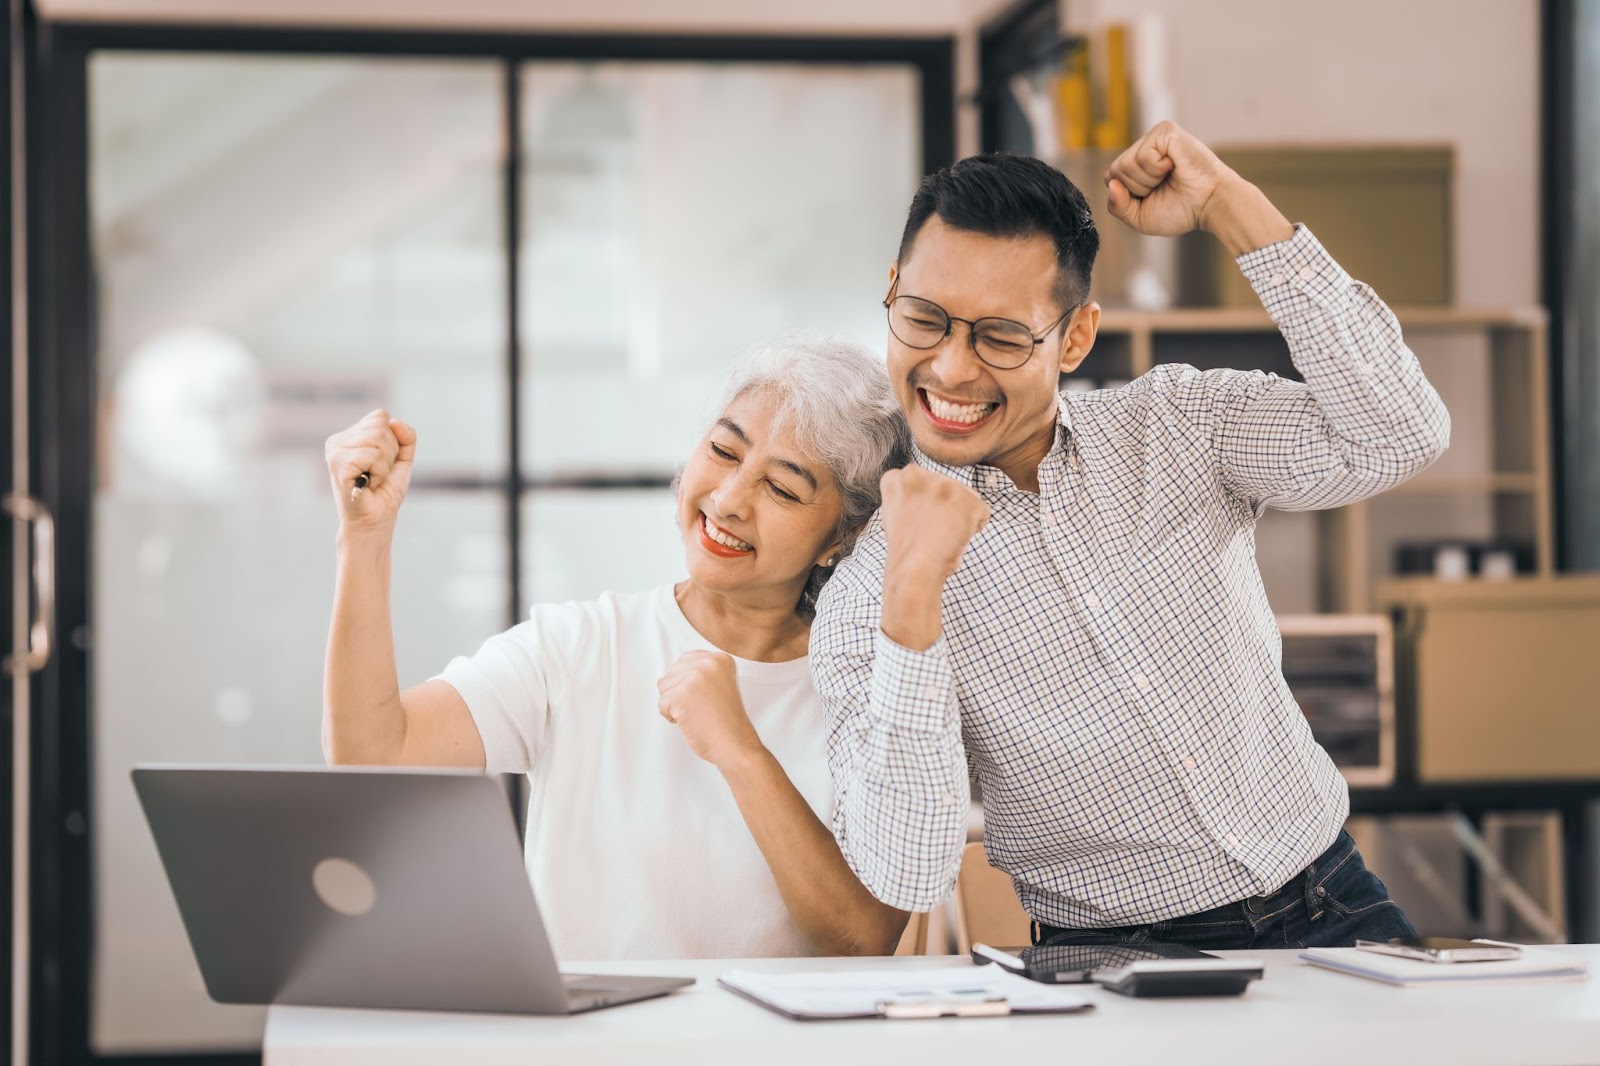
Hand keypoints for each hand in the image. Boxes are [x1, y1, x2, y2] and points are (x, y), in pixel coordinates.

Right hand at [324, 408, 416, 535]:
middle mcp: (337, 440)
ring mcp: (334, 451)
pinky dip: (379, 472)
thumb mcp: (402, 459)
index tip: (383, 462)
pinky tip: (367, 484)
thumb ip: (406, 437)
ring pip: (378, 439)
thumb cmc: (385, 492)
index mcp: (349, 435)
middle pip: (381, 426)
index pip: (381, 416)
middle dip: (390, 453)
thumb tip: (395, 422)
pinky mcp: (338, 464)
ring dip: (385, 464)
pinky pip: (373, 455)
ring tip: (372, 479)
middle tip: (377, 473)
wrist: (375, 521)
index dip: (393, 440)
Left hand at [657, 650, 764, 768]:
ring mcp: (694, 677)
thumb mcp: (720, 684)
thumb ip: (701, 672)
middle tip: (701, 707)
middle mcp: (708, 663)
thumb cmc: (726, 721)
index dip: (689, 683)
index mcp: (720, 659)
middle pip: (672, 672)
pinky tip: (690, 721)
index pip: (685, 660)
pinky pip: (662, 704)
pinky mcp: (681, 694)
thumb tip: (672, 673)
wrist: (734, 743)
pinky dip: (671, 717)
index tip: (706, 697)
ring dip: (674, 703)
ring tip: (696, 713)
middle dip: (680, 691)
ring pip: (664, 686)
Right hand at [879, 466, 989, 586]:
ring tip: (941, 536)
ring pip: (965, 498)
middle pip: (945, 486)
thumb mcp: (895, 513)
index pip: (920, 479)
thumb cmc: (906, 550)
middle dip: (944, 506)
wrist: (913, 570)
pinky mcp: (968, 499)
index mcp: (898, 478)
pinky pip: (983, 513)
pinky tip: (957, 540)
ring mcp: (945, 485)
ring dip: (959, 516)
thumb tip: (930, 495)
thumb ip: (909, 496)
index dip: (923, 503)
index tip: (916, 520)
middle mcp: (920, 474)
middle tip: (929, 531)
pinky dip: (975, 528)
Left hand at [1104, 120, 1292, 254]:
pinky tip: (1175, 165)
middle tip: (1164, 186)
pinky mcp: (1165, 130)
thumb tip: (1112, 184)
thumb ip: (1118, 206)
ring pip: (1126, 165)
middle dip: (1137, 189)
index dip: (1127, 195)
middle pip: (1115, 171)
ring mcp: (1153, 137)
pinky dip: (1157, 169)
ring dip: (1148, 180)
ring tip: (1171, 176)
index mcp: (1137, 166)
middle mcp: (1144, 148)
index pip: (1111, 178)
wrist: (1210, 204)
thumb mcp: (1139, 217)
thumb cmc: (1181, 210)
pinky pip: (1142, 156)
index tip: (1152, 197)